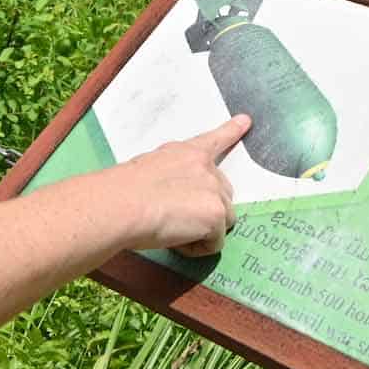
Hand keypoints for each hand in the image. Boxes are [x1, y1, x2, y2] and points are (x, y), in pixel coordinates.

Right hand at [118, 114, 248, 256]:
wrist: (123, 203)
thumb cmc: (123, 190)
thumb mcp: (149, 168)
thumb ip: (172, 174)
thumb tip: (172, 194)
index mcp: (187, 153)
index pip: (215, 139)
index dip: (232, 130)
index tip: (245, 121)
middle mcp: (205, 167)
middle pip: (223, 194)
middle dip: (206, 209)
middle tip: (176, 217)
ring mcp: (214, 190)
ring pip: (222, 220)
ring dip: (202, 230)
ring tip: (172, 229)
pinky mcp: (216, 215)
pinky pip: (214, 243)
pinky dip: (196, 248)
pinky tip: (175, 240)